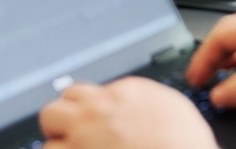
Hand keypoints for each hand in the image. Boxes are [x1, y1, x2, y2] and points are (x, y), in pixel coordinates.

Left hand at [39, 78, 217, 148]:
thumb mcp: (176, 109)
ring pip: (49, 123)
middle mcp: (100, 108)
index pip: (89, 92)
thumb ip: (148, 103)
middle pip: (61, 102)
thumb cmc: (186, 145)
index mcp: (126, 92)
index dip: (88, 111)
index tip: (92, 123)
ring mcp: (84, 133)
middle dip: (63, 119)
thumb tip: (138, 107)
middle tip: (73, 136)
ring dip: (59, 140)